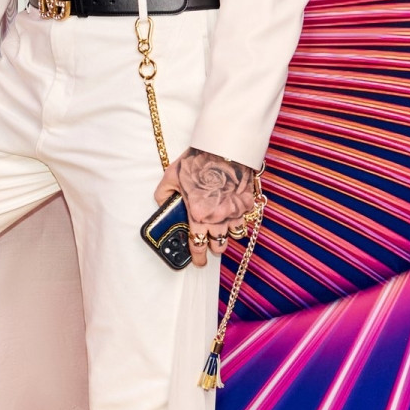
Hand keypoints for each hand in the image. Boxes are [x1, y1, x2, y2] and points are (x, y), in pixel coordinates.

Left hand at [154, 147, 255, 268]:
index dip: (198, 257)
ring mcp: (234, 212)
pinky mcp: (246, 203)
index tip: (199, 262)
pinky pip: (246, 221)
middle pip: (218, 245)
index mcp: (197, 215)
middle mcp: (217, 218)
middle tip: (210, 244)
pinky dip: (240, 222)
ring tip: (222, 233)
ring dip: (227, 237)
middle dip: (213, 247)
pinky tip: (234, 218)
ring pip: (234, 237)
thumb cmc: (196, 161)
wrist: (223, 147)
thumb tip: (162, 206)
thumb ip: (163, 195)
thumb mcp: (171, 176)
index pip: (197, 245)